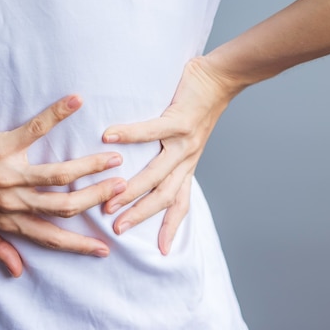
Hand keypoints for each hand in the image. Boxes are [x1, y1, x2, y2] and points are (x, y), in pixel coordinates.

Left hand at [0, 95, 126, 276]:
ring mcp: (9, 173)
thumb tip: (18, 271)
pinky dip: (56, 115)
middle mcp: (12, 200)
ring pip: (59, 175)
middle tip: (122, 189)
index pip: (50, 236)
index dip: (79, 245)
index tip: (104, 247)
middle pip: (64, 205)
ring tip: (114, 158)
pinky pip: (34, 130)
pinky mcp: (2, 146)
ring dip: (90, 167)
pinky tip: (76, 101)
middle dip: (96, 199)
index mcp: (7, 219)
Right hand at [102, 57, 234, 254]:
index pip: (180, 202)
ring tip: (109, 198)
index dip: (172, 227)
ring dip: (132, 189)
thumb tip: (144, 164)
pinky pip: (151, 131)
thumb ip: (171, 155)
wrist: (221, 79)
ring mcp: (184, 141)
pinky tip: (108, 136)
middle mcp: (187, 158)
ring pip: (157, 173)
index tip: (162, 250)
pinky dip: (129, 134)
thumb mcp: (188, 139)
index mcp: (187, 164)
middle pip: (164, 195)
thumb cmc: (198, 105)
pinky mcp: (179, 120)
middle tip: (116, 227)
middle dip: (140, 214)